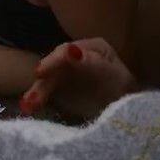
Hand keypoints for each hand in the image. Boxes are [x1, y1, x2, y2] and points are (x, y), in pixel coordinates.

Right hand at [21, 38, 137, 121]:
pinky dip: (39, 97)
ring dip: (36, 91)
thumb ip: (92, 63)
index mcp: (92, 47)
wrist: (132, 111)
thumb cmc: (125, 91)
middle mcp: (78, 55)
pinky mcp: (66, 87)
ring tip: (27, 106)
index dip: (51, 61)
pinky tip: (29, 106)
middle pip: (55, 66)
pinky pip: (50, 90)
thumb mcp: (114, 76)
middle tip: (30, 100)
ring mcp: (71, 71)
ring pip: (49, 78)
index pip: (66, 50)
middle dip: (42, 82)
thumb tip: (69, 51)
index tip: (38, 73)